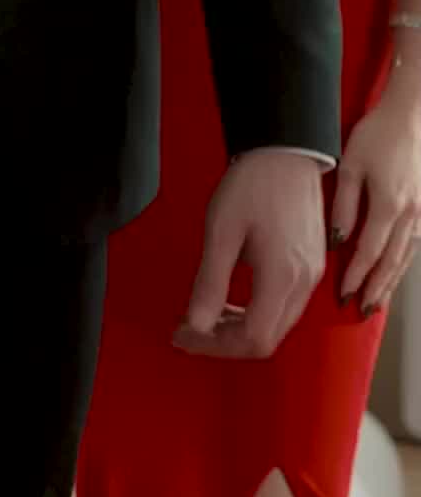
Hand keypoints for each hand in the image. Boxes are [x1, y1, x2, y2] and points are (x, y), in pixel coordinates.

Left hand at [173, 148, 326, 357]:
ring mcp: (313, 275)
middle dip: (225, 342)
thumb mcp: (222, 230)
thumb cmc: (251, 185)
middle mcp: (304, 284)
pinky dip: (258, 311)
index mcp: (282, 278)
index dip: (215, 346)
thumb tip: (195, 326)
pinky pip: (287, 306)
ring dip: (241, 328)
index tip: (182, 334)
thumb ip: (210, 282)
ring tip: (207, 313)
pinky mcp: (313, 264)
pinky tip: (234, 297)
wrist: (286, 150)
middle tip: (189, 328)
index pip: (253, 339)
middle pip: (267, 339)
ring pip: (278, 325)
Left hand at [332, 82, 420, 312]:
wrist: (411, 116)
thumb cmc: (377, 135)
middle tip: (360, 311)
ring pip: (405, 258)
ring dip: (390, 283)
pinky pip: (413, 246)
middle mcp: (410, 215)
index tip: (341, 295)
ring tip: (375, 304)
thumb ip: (344, 205)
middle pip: (391, 263)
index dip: (355, 276)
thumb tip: (337, 241)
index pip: (369, 252)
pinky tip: (394, 275)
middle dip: (374, 289)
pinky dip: (402, 266)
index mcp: (389, 205)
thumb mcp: (351, 164)